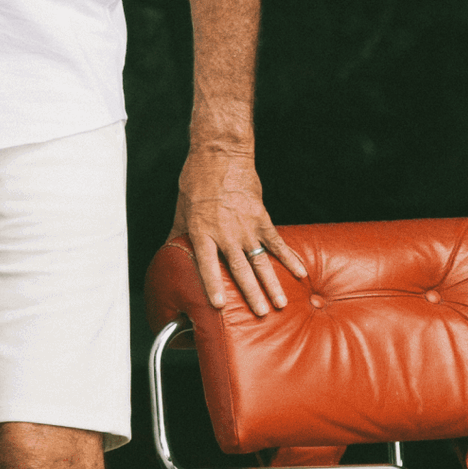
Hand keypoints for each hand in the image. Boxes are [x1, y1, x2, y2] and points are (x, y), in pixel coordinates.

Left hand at [171, 146, 306, 315]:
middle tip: (260, 314)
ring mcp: (246, 226)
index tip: (220, 305)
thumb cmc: (196, 181)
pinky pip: (276, 242)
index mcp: (202, 233)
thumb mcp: (181, 210)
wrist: (220, 154)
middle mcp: (225, 233)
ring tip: (279, 303)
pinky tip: (299, 273)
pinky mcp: (261, 217)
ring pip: (260, 261)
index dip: (213, 286)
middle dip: (251, 294)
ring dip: (271, 284)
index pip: (208, 265)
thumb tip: (168, 253)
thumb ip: (178, 235)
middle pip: (240, 269)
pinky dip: (288, 258)